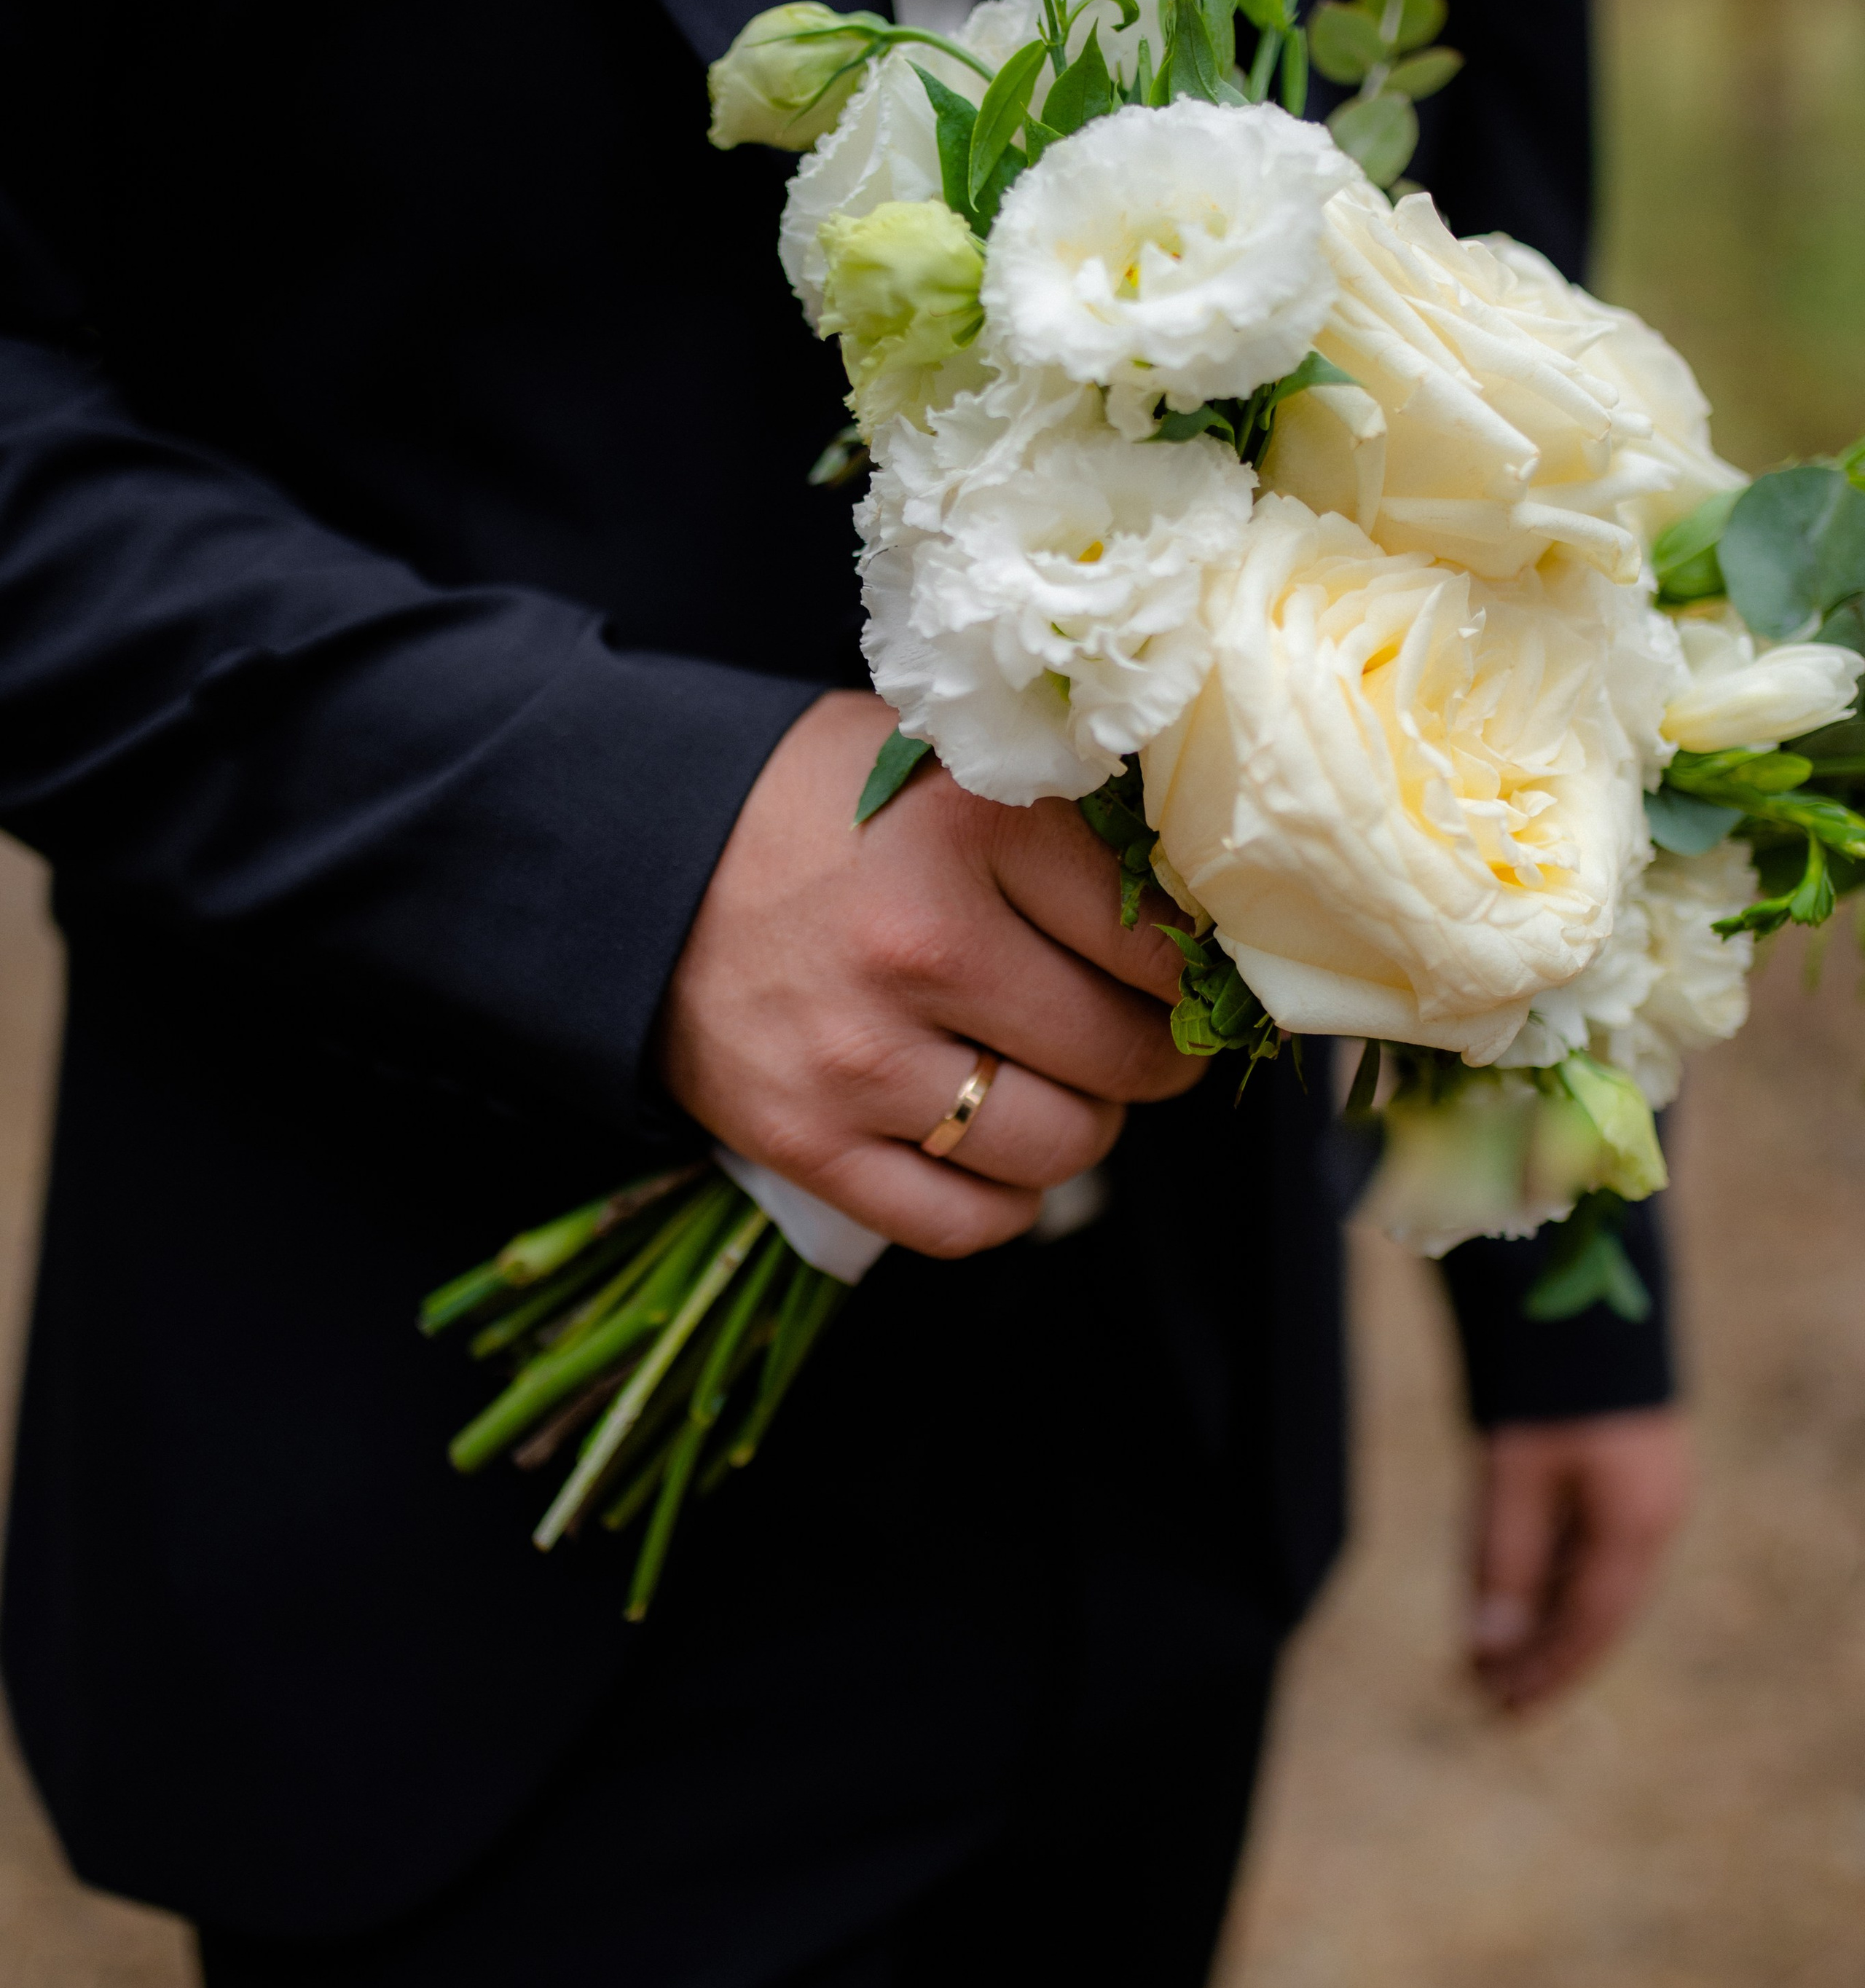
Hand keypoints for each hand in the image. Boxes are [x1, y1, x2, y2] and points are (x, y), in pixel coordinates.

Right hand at [657, 692, 1202, 1257]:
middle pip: (1126, 1056)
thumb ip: (1064, 827)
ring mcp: (861, 1057)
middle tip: (1135, 1033)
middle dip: (1153, 1055)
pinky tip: (993, 1148)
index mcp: (975, 829)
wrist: (630, 857)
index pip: (1159, 941)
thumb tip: (1200, 913)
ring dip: (1082, 1127)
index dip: (1193, 970)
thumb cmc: (811, 808)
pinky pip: (966, 1221)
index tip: (1187, 973)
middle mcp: (924, 948)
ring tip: (1054, 1082)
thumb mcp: (944, 766)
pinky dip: (1004, 1200)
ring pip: (1062, 1147)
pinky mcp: (808, 1142)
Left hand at [1468, 1409, 1692, 1712]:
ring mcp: (1648, 1492)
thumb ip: (1504, 1561)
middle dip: (1544, 1659)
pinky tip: (1518, 1600)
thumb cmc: (1546, 1381)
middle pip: (1597, 1610)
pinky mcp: (1630, 1468)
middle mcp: (1653, 1517)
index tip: (1501, 1708)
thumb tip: (1490, 1647)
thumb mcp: (1514, 1475)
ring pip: (1593, 1579)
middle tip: (1491, 1704)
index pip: (1591, 1624)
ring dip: (1544, 1622)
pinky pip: (1593, 1544)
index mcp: (1637, 1525)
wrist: (1586, 1300)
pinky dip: (1553, 1579)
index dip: (1547, 1671)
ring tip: (1492, 1661)